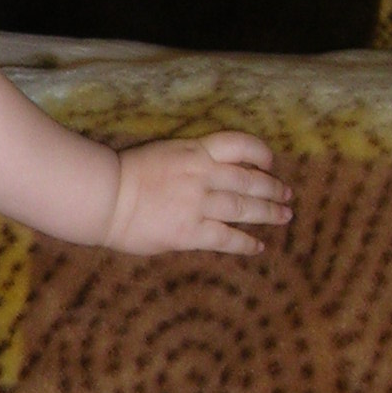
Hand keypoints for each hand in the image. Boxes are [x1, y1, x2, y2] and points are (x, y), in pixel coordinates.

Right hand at [106, 132, 291, 255]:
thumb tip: (206, 179)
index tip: (270, 161)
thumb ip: (187, 164)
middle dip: (272, 187)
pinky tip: (258, 247)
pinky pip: (226, 238)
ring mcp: (198, 204)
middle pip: (248, 179)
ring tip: (284, 217)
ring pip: (244, 208)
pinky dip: (245, 243)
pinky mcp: (190, 232)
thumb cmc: (122, 175)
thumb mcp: (161, 154)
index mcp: (194, 152)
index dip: (259, 153)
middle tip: (287, 194)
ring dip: (268, 213)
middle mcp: (203, 175)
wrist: (104, 196)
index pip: (238, 145)